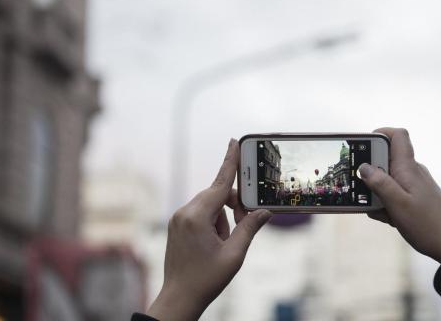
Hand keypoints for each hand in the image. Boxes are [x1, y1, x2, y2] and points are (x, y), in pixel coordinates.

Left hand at [146, 139, 271, 320]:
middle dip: (233, 206)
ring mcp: (178, 219)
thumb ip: (250, 228)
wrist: (179, 298)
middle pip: (216, 195)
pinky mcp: (177, 225)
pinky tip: (214, 244)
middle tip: (244, 223)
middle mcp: (184, 213)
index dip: (230, 161)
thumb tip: (263, 211)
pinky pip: (200, 214)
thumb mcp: (234, 254)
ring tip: (224, 244)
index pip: (219, 183)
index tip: (233, 141)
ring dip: (223, 219)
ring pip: (209, 206)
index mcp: (196, 217)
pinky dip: (213, 223)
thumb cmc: (205, 279)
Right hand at [360, 128, 440, 261]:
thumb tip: (364, 166)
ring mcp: (415, 185)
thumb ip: (379, 183)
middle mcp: (412, 172)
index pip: (397, 136)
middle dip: (371, 174)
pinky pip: (394, 194)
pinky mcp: (416, 198)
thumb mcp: (397, 204)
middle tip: (365, 191)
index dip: (380, 134)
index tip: (364, 146)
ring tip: (380, 211)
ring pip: (388, 180)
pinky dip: (386, 203)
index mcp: (408, 168)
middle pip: (386, 160)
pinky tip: (388, 218)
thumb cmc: (427, 225)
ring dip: (377, 193)